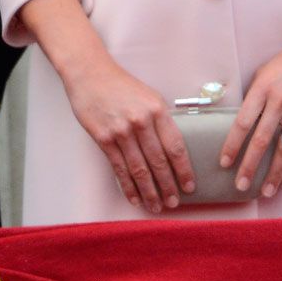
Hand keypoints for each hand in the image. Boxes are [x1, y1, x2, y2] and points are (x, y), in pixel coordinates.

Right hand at [64, 56, 194, 213]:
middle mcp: (141, 121)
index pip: (175, 146)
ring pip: (139, 169)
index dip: (184, 169)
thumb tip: (173, 149)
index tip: (190, 186)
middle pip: (159, 161)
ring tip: (156, 206)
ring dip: (149, 191)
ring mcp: (121, 131)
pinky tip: (135, 198)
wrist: (91, 74)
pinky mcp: (104, 139)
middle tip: (174, 203)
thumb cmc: (123, 86)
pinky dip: (128, 186)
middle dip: (168, 185)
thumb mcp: (150, 96)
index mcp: (157, 109)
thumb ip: (161, 120)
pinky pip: (119, 168)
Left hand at [219, 34, 281, 198]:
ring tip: (266, 191)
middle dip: (249, 165)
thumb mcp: (265, 71)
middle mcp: (281, 99)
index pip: (243, 122)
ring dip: (274, 173)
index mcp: (263, 87)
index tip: (224, 162)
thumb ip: (255, 96)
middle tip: (240, 185)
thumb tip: (242, 122)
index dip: (232, 144)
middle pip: (261, 139)